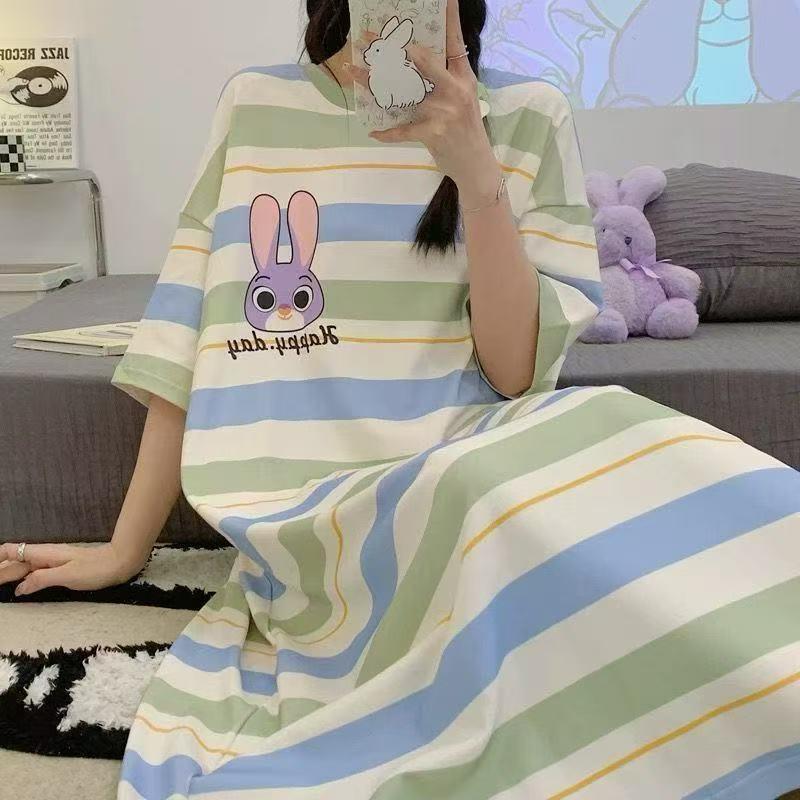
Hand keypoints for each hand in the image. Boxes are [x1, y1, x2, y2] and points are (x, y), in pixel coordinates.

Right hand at [0, 541, 146, 596]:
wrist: (118, 564)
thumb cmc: (95, 569)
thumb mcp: (66, 575)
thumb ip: (41, 579)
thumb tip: (19, 587)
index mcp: (44, 554)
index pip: (12, 550)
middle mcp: (45, 555)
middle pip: (15, 561)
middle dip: (0, 570)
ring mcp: (52, 562)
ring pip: (24, 567)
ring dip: (8, 573)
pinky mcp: (60, 569)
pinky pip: (35, 572)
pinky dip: (22, 578)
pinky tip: (19, 586)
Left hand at [363, 0, 502, 206]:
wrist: (476, 166)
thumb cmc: (466, 131)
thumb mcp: (462, 99)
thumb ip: (444, 80)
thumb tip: (415, 62)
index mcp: (462, 78)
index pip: (455, 42)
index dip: (450, 17)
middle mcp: (454, 90)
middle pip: (420, 60)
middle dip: (391, 47)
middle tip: (368, 37)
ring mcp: (444, 111)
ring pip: (402, 90)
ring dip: (373, 82)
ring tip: (353, 71)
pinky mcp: (433, 132)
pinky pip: (403, 130)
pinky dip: (388, 132)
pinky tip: (374, 131)